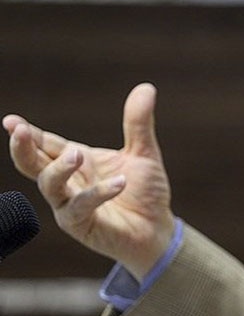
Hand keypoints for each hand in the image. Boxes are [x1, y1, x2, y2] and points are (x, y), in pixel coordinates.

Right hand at [3, 83, 174, 279]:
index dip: (28, 133)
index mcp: (77, 161)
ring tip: (76, 155)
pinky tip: (119, 183)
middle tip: (19, 131)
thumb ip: (139, 123)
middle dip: (23, 148)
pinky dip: (98, 193)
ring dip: (59, 169)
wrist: (158, 228)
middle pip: (34, 164)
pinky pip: (80, 208)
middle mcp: (68, 182)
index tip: (10, 121)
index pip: (46, 144)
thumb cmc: (145, 191)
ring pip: (50, 186)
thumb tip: (147, 87)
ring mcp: (70, 205)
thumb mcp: (144, 153)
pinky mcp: (81, 225)